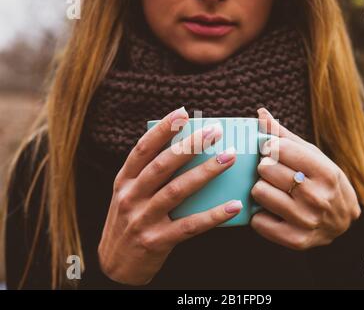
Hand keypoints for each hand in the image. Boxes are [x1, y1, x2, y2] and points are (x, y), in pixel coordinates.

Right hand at [98, 107, 241, 284]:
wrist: (114, 266)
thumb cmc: (128, 222)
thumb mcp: (128, 195)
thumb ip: (148, 175)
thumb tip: (184, 149)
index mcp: (124, 181)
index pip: (142, 149)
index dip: (162, 129)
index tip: (182, 112)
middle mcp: (131, 196)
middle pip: (162, 165)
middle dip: (190, 145)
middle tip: (215, 131)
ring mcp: (142, 219)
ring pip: (177, 190)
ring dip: (205, 172)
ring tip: (229, 158)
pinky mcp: (156, 241)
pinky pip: (190, 226)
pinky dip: (213, 215)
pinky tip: (234, 206)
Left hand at [250, 108, 360, 249]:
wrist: (343, 224)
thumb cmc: (324, 183)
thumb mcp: (313, 156)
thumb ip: (285, 136)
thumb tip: (260, 113)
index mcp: (326, 172)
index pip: (281, 148)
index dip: (271, 147)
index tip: (272, 151)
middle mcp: (318, 197)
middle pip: (266, 169)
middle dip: (265, 168)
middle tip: (272, 172)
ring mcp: (307, 221)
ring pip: (259, 192)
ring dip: (261, 189)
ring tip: (273, 190)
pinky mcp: (296, 240)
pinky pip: (258, 221)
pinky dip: (259, 215)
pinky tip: (271, 211)